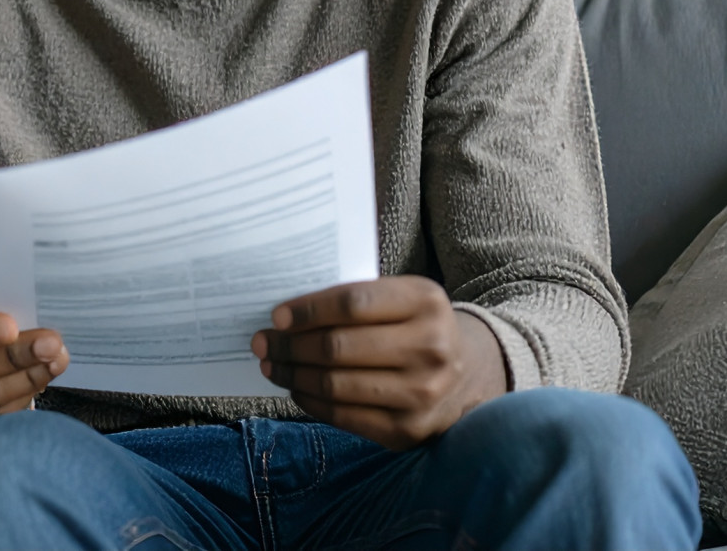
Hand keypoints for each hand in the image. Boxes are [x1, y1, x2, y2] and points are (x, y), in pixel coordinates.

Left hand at [250, 275, 506, 449]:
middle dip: (290, 345)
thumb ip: (355, 298)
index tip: (276, 316)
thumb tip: (285, 315)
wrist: (465, 372)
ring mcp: (422, 394)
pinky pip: (343, 416)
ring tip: (272, 364)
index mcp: (426, 301)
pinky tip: (296, 387)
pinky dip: (310, 401)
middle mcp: (430, 348)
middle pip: (339, 347)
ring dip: (293, 374)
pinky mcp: (408, 430)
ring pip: (336, 385)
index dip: (308, 310)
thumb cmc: (414, 324)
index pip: (352, 303)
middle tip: (261, 341)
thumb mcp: (399, 296)